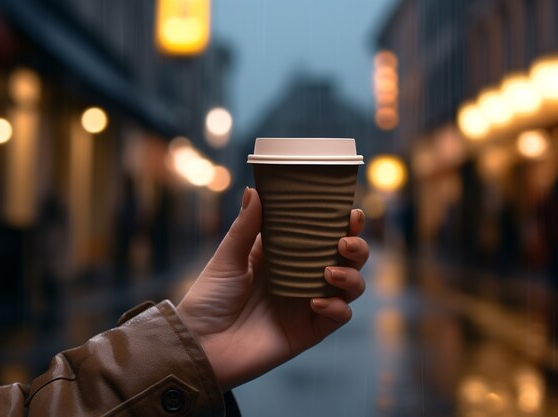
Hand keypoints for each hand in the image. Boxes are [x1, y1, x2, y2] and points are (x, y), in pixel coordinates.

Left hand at [177, 187, 367, 390]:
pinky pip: (339, 317)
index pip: (324, 235)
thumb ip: (246, 227)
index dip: (343, 224)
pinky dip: (336, 307)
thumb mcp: (227, 258)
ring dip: (351, 276)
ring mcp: (308, 304)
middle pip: (347, 259)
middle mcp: (303, 277)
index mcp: (286, 256)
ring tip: (329, 272)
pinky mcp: (309, 331)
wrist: (199, 345)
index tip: (350, 212)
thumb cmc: (209, 298)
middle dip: (357, 246)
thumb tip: (255, 190)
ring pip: (351, 286)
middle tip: (345, 242)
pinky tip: (316, 302)